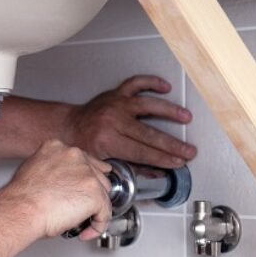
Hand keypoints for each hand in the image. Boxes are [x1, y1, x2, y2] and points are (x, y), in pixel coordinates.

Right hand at [2, 140, 112, 240]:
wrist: (20, 210)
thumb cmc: (20, 198)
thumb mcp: (32, 170)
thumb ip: (50, 170)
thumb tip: (58, 182)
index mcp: (57, 147)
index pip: (83, 160)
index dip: (83, 178)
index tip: (80, 189)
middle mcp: (74, 156)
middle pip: (97, 175)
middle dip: (91, 193)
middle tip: (79, 208)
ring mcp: (87, 174)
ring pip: (103, 194)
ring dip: (94, 209)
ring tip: (80, 221)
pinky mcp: (94, 194)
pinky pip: (104, 213)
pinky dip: (97, 226)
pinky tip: (85, 232)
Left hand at [62, 75, 196, 168]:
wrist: (66, 127)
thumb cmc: (83, 146)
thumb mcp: (103, 163)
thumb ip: (131, 168)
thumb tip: (157, 173)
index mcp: (107, 140)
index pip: (142, 152)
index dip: (163, 159)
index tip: (178, 163)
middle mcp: (113, 120)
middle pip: (149, 133)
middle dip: (172, 144)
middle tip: (189, 150)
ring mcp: (115, 104)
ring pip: (148, 105)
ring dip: (169, 111)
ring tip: (186, 117)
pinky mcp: (116, 93)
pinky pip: (136, 84)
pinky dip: (151, 82)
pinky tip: (165, 87)